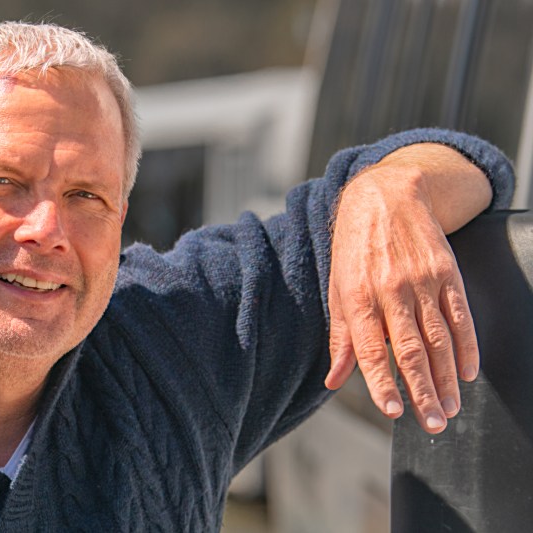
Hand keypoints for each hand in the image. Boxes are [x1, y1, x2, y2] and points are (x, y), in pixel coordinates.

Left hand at [325, 144, 490, 433]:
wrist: (385, 196)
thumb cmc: (354, 248)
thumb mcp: (337, 289)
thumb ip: (341, 337)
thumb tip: (334, 380)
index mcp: (358, 296)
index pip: (371, 350)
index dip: (382, 382)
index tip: (393, 411)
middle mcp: (391, 291)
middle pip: (411, 351)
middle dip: (423, 392)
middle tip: (433, 424)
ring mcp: (423, 281)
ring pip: (439, 339)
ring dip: (447, 379)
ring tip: (451, 409)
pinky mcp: (447, 273)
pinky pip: (460, 316)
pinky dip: (467, 347)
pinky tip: (468, 372)